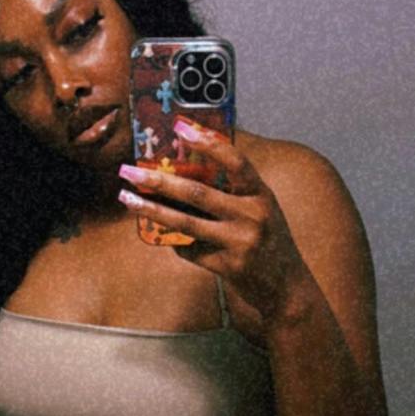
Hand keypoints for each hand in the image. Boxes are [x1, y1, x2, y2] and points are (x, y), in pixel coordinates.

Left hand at [117, 119, 307, 324]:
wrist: (287, 287)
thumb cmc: (268, 241)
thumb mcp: (260, 210)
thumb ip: (232, 193)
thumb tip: (184, 174)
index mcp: (261, 194)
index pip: (234, 161)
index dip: (208, 143)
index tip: (180, 128)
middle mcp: (252, 215)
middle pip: (198, 192)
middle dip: (160, 180)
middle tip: (131, 171)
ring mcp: (240, 242)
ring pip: (186, 223)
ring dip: (152, 210)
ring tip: (128, 199)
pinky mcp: (228, 266)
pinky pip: (190, 250)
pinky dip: (174, 243)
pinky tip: (163, 236)